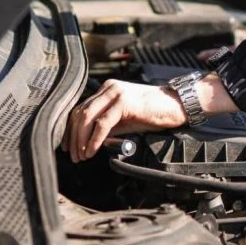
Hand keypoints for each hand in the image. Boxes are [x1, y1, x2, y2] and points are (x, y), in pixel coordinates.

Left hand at [62, 79, 185, 161]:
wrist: (177, 105)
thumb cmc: (154, 113)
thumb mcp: (125, 120)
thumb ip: (107, 127)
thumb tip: (89, 142)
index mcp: (107, 90)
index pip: (80, 109)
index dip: (71, 130)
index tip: (68, 147)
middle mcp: (109, 88)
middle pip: (80, 113)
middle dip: (73, 138)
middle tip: (74, 156)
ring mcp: (116, 93)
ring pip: (87, 117)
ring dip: (81, 140)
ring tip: (83, 156)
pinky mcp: (124, 102)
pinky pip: (102, 123)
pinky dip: (94, 139)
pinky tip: (93, 150)